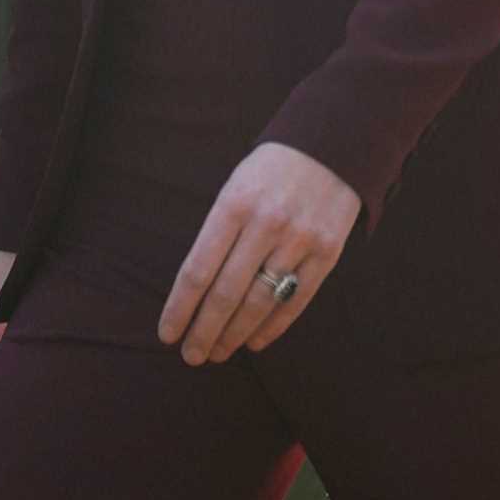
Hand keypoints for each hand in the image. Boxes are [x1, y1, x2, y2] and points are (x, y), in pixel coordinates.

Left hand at [157, 142, 361, 363]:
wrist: (333, 143)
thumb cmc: (271, 170)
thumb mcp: (236, 185)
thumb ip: (219, 232)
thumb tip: (195, 290)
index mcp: (234, 203)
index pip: (198, 270)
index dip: (180, 308)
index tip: (167, 334)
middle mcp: (266, 223)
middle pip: (226, 293)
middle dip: (204, 331)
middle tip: (191, 355)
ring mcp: (299, 239)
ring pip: (259, 303)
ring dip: (234, 335)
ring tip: (218, 352)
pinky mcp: (327, 252)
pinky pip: (295, 301)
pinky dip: (272, 327)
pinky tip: (253, 341)